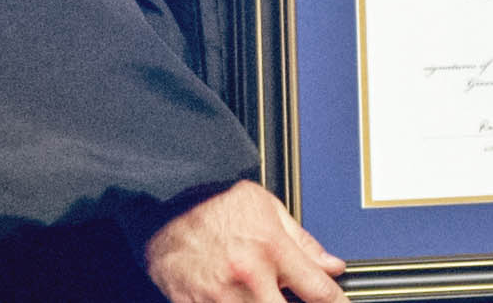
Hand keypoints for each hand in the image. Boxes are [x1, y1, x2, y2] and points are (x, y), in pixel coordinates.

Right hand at [143, 180, 347, 302]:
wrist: (161, 199)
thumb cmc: (211, 199)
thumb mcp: (266, 207)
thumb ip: (302, 241)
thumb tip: (331, 265)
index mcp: (271, 249)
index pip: (320, 292)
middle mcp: (249, 276)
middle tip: (287, 294)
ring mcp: (220, 296)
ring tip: (257, 292)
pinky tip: (235, 295)